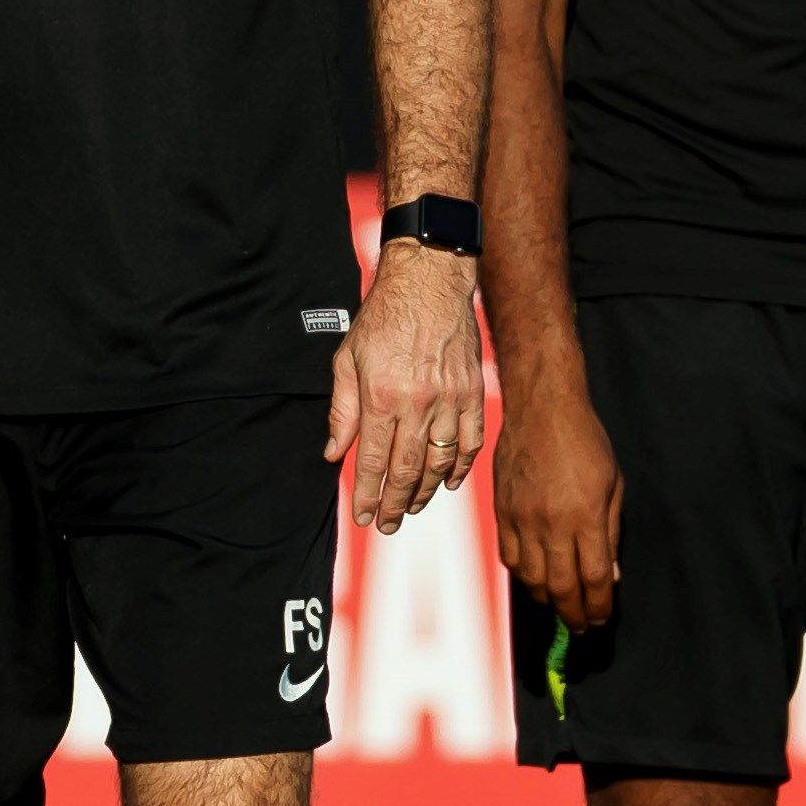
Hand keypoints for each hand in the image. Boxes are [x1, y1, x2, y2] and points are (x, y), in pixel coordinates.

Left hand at [327, 240, 484, 532]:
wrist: (429, 282)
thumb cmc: (384, 317)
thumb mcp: (347, 358)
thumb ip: (341, 409)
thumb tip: (333, 452)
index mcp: (381, 396)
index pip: (372, 461)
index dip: (366, 494)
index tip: (362, 516)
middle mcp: (417, 404)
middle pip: (407, 470)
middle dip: (394, 504)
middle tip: (386, 524)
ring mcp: (450, 400)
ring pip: (440, 463)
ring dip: (426, 492)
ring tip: (411, 507)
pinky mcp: (473, 394)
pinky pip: (470, 443)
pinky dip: (461, 467)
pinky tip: (449, 481)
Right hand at [493, 374, 624, 628]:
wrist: (541, 407)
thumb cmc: (585, 441)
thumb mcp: (613, 485)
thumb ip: (610, 533)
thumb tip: (609, 576)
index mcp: (586, 516)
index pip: (592, 580)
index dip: (598, 608)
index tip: (602, 620)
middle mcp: (552, 523)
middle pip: (561, 588)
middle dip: (574, 615)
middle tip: (582, 627)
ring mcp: (522, 518)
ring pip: (531, 578)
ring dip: (548, 600)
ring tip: (560, 606)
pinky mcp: (502, 510)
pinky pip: (509, 556)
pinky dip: (523, 575)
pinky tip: (534, 578)